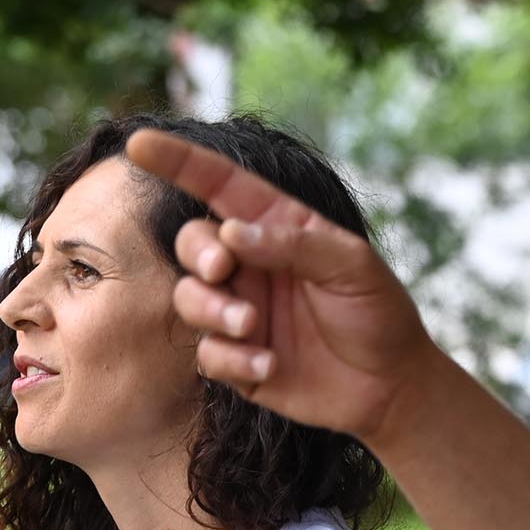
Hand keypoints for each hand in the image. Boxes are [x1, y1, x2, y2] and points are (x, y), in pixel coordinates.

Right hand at [127, 128, 451, 449]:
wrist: (391, 386)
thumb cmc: (378, 313)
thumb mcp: (352, 266)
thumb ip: (294, 244)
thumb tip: (230, 232)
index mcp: (278, 227)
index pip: (220, 185)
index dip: (178, 162)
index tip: (138, 143)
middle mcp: (251, 264)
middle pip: (192, 242)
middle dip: (198, 252)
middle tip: (222, 268)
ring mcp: (240, 311)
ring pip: (189, 298)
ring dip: (213, 310)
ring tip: (253, 327)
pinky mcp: (237, 359)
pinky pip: (208, 354)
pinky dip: (233, 359)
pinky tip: (270, 366)